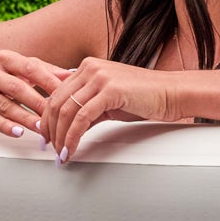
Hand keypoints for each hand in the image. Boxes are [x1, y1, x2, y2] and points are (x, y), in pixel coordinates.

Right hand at [0, 50, 65, 140]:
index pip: (31, 68)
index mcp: (5, 58)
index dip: (50, 81)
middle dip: (39, 103)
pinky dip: (6, 126)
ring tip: (43, 128)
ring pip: (6, 106)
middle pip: (18, 88)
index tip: (68, 93)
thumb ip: (44, 70)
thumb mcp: (17, 67)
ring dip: (26, 118)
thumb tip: (72, 75)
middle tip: (58, 115)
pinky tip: (18, 132)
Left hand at [41, 57, 175, 161]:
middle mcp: (90, 68)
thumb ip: (87, 110)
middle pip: (56, 102)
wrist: (172, 93)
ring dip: (61, 137)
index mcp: (87, 67)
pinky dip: (73, 137)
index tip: (47, 137)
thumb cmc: (145, 97)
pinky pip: (82, 118)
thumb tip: (68, 128)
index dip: (47, 118)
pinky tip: (73, 149)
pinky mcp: (109, 90)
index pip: (56, 94)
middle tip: (51, 149)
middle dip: (50, 130)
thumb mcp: (108, 102)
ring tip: (62, 154)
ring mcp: (99, 76)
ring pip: (66, 111)